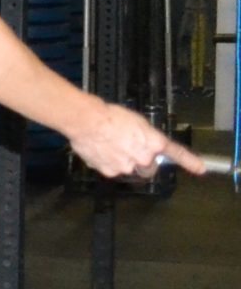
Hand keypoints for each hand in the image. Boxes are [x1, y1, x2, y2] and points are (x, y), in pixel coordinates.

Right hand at [73, 101, 199, 180]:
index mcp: (154, 143)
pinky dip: (107, 163)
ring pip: (129, 168)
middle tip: (131, 151)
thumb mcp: (137, 122)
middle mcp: (144, 158)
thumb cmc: (110, 116)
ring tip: (110, 146)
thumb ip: (146, 138)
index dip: (190, 162)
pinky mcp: (110, 171)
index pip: (176, 153)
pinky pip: (112, 170)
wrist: (87, 120)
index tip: (201, 169)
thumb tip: (144, 146)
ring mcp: (127, 167)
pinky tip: (101, 150)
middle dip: (142, 162)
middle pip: (149, 167)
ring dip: (123, 161)